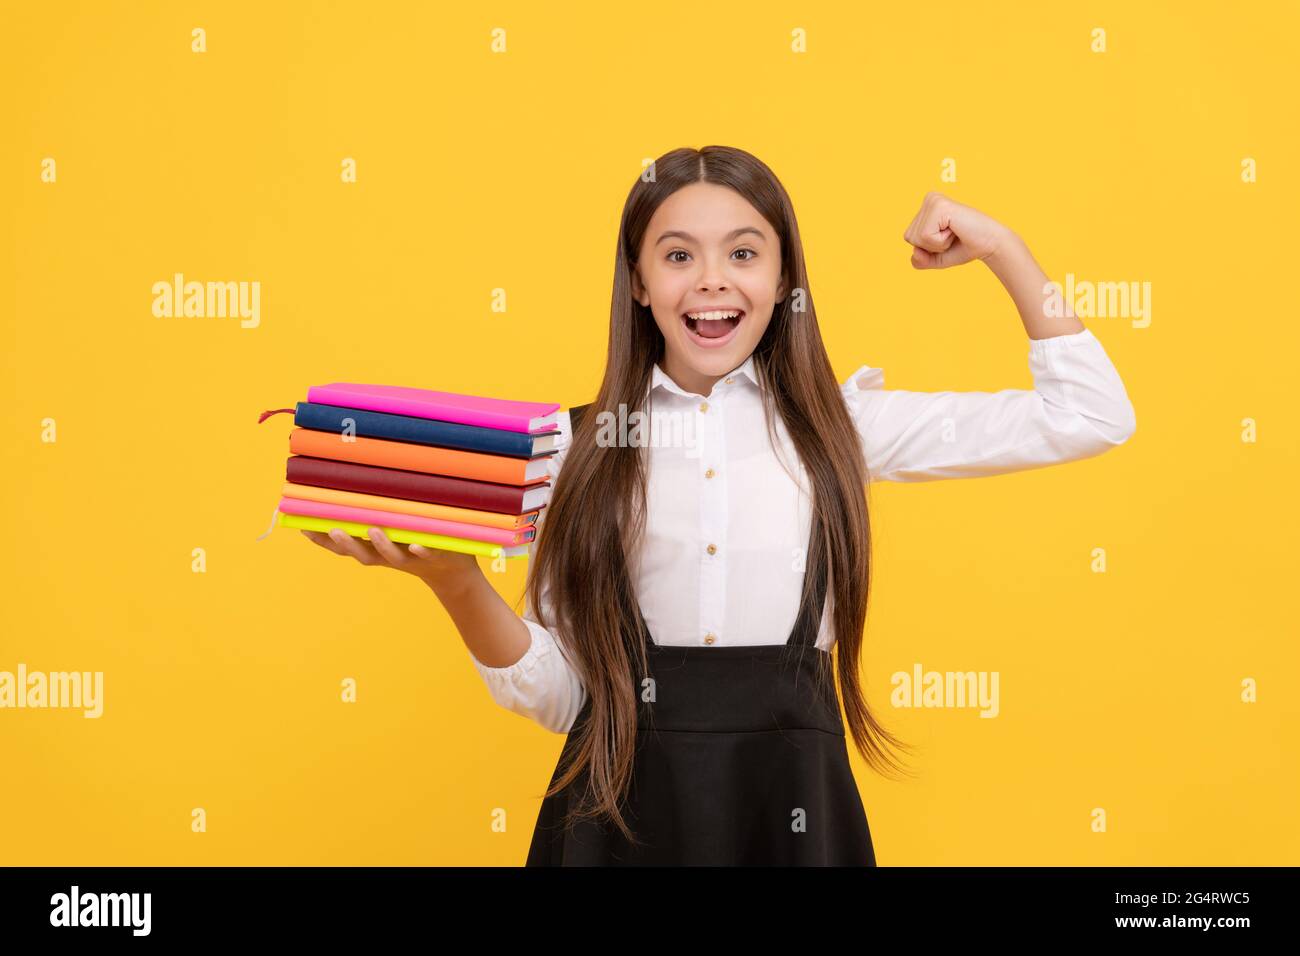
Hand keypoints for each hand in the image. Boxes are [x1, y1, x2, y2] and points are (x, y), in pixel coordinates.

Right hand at [300, 527, 480, 593]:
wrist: (451, 569)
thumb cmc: (414, 539)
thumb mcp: (392, 525)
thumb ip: (372, 511)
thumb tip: (350, 480)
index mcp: (373, 549)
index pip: (343, 546)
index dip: (322, 540)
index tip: (302, 526)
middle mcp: (388, 556)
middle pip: (362, 554)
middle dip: (347, 544)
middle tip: (333, 530)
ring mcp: (411, 557)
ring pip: (392, 556)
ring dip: (381, 545)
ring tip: (373, 531)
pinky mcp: (435, 556)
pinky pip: (428, 554)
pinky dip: (421, 550)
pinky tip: (417, 545)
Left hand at [903, 191, 1013, 268]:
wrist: (990, 244)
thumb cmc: (964, 247)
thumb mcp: (935, 258)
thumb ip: (919, 260)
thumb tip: (914, 253)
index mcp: (926, 207)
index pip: (909, 238)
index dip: (927, 248)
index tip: (947, 238)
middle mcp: (929, 198)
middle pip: (910, 237)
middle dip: (931, 246)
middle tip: (952, 236)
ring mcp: (933, 200)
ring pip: (916, 238)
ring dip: (936, 244)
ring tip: (954, 232)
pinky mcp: (939, 206)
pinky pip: (925, 236)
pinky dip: (940, 242)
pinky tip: (955, 230)